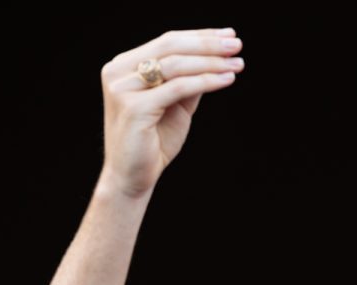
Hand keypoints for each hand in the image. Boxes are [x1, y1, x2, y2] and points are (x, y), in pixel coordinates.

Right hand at [97, 27, 244, 198]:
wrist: (133, 178)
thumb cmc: (153, 142)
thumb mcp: (176, 105)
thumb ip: (189, 81)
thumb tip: (216, 58)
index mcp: (124, 66)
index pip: (167, 41)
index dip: (200, 36)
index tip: (229, 35)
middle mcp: (119, 72)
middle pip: (171, 47)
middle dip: (208, 44)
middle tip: (237, 44)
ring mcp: (123, 89)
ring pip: (176, 66)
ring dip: (211, 62)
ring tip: (237, 63)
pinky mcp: (134, 108)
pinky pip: (178, 89)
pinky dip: (206, 82)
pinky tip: (226, 80)